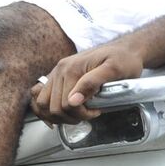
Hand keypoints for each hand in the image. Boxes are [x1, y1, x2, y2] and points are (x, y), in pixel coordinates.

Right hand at [33, 41, 148, 123]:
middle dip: (71, 117)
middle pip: (53, 107)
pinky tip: (60, 114)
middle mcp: (59, 70)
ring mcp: (55, 73)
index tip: (97, 111)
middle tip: (88, 114)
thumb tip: (72, 101)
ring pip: (42, 104)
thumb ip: (92, 83)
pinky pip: (40, 96)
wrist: (123, 49)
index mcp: (70, 69)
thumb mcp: (114, 70)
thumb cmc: (123, 60)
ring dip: (57, 116)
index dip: (82, 114)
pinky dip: (46, 109)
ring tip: (75, 114)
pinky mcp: (56, 76)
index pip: (66, 104)